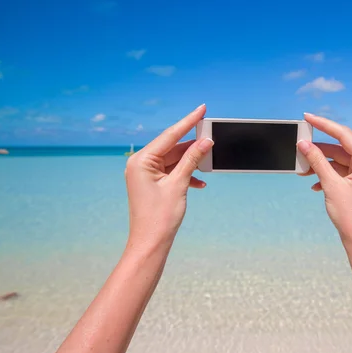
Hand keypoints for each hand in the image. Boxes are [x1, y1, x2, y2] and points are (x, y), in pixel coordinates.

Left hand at [124, 104, 213, 251]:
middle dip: (192, 144)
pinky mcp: (153, 183)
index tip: (202, 109)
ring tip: (209, 159)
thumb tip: (205, 142)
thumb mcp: (179, 184)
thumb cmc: (159, 217)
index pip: (169, 135)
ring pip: (174, 159)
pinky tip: (200, 182)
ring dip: (191, 161)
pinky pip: (172, 171)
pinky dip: (186, 174)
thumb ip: (192, 160)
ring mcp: (146, 174)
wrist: (151, 243)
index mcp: (141, 161)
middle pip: (172, 146)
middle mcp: (140, 164)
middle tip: (211, 134)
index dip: (188, 122)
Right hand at [298, 113, 351, 247]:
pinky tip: (314, 183)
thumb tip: (304, 145)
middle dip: (319, 148)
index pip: (343, 134)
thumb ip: (317, 162)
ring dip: (321, 164)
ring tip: (303, 169)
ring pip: (339, 160)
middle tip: (300, 145)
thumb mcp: (331, 185)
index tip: (307, 117)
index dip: (324, 124)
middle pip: (340, 147)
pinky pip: (341, 171)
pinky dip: (327, 174)